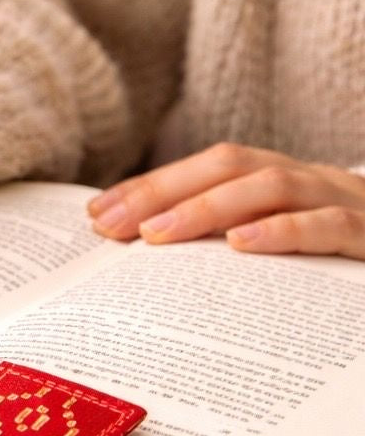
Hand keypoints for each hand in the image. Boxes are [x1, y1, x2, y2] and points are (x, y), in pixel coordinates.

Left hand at [87, 143, 364, 258]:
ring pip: (273, 185)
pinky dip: (283, 232)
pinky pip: (329, 226)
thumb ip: (235, 247)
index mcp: (289, 181)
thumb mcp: (290, 254)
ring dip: (208, 207)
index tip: (97, 215)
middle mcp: (316, 181)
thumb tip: (153, 256)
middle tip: (110, 225)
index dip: (154, 184)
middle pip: (230, 164)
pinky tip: (240, 247)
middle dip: (164, 190)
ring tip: (157, 235)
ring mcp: (348, 205)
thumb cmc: (352, 271)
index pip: (211, 167)